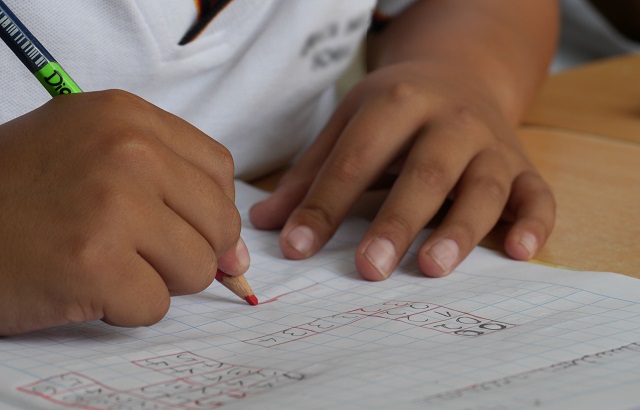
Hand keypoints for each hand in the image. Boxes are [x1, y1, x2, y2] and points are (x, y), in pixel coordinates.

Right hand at [0, 90, 247, 334]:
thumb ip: (173, 191)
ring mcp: (112, 205)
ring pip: (197, 268)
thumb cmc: (21, 195)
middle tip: (135, 252)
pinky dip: (124, 308)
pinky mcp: (94, 263)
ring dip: (156, 280)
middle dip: (188, 252)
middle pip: (219, 223)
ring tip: (104, 264)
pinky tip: (82, 285)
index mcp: (127, 116)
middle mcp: (126, 150)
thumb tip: (239, 256)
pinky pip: (156, 305)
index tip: (187, 230)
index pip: (219, 170)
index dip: (209, 210)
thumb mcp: (95, 157)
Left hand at [249, 60, 554, 279]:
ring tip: (432, 268)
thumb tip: (265, 225)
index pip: (356, 159)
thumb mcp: (349, 124)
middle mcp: (450, 120)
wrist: (461, 73)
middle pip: (425, 172)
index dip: (324, 205)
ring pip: (483, 187)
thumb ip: (310, 174)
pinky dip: (535, 223)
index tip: (296, 249)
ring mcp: (492, 143)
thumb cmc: (396, 110)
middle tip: (369, 269)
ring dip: (461, 229)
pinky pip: (538, 195)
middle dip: (396, 221)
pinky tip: (519, 253)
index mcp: (397, 103)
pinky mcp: (523, 166)